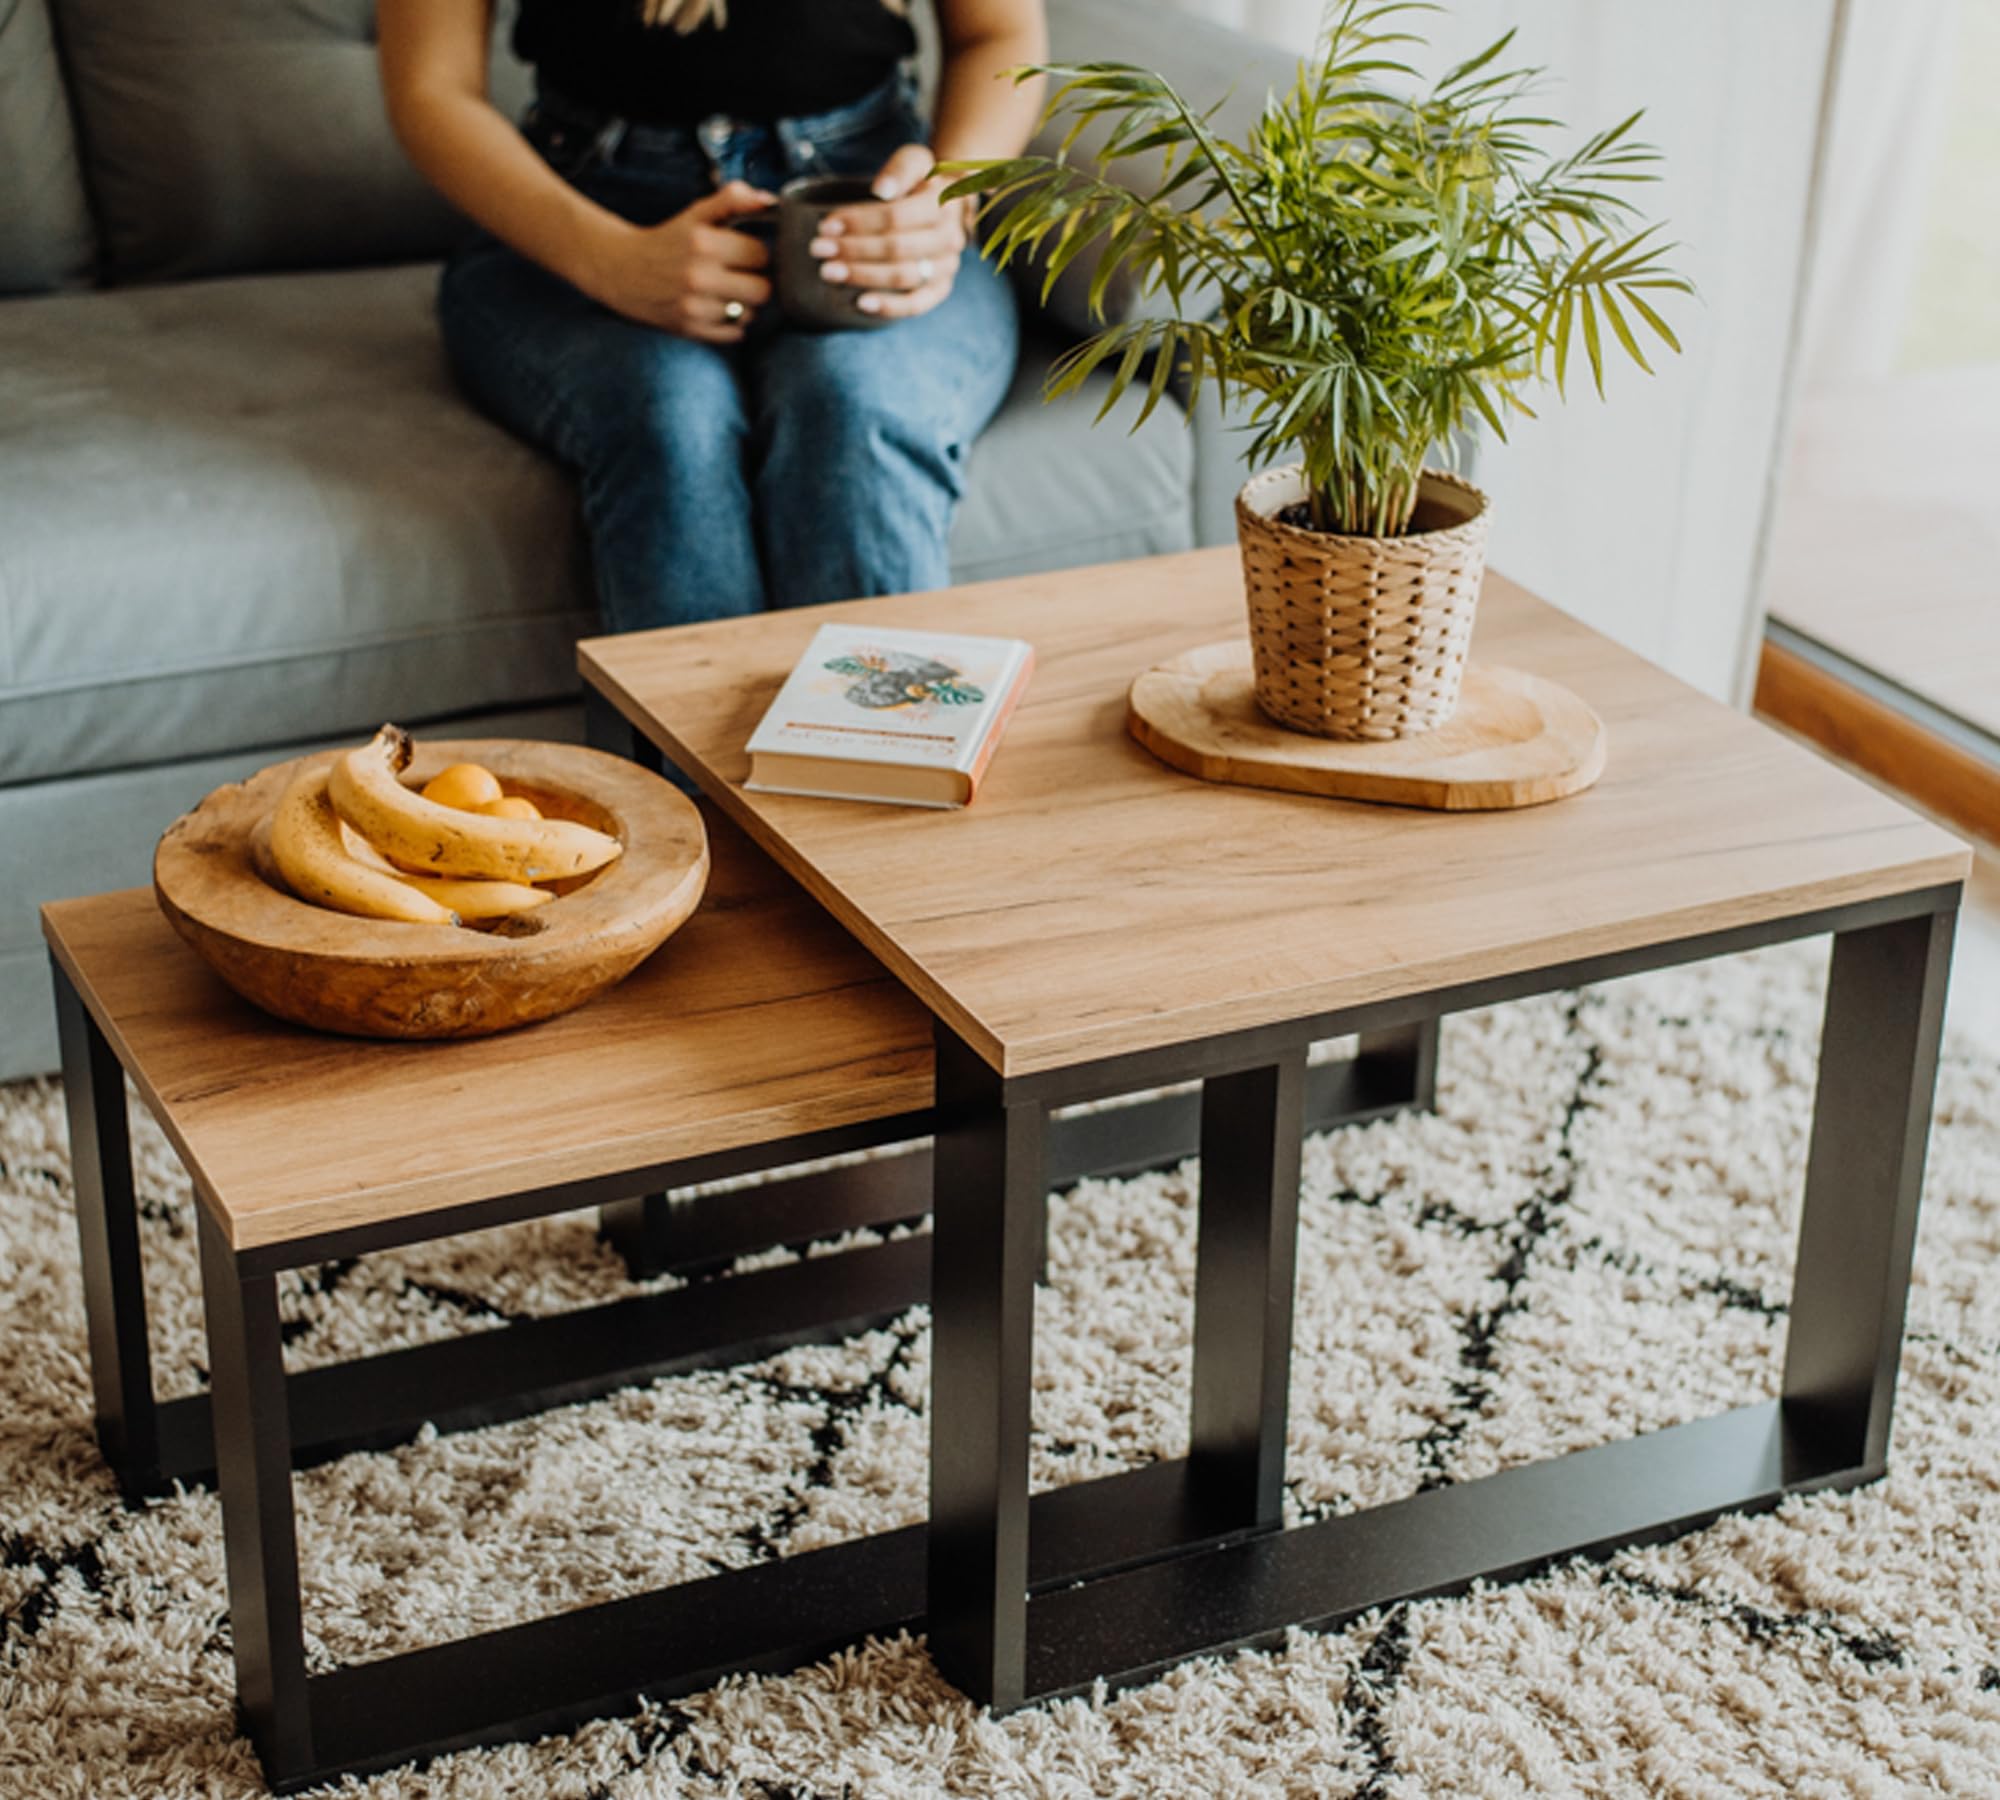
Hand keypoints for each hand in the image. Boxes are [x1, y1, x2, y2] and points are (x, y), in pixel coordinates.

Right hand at [582, 180, 774, 342]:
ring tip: (725, 292)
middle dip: (755, 281)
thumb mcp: (696, 213)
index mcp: (703, 243)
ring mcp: (694, 307)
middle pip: (762, 290)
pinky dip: (730, 324)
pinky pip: (734, 334)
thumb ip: (732, 200)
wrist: (623, 271)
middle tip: (739, 275)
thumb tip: (768, 200)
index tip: (743, 252)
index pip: (761, 254)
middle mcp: (699, 277)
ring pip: (750, 314)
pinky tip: (715, 308)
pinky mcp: (690, 329)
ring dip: (744, 304)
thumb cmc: (668, 239)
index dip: (756, 253)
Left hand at [812, 143, 970, 320]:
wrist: (946, 206)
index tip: (826, 225)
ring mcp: (946, 267)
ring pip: (904, 276)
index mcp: (941, 205)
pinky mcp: (940, 290)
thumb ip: (900, 168)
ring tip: (829, 272)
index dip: (859, 222)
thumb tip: (881, 190)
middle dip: (853, 250)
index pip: (896, 217)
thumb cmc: (919, 182)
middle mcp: (949, 238)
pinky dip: (889, 306)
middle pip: (897, 248)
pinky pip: (916, 304)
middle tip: (818, 250)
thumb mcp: (914, 161)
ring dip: (863, 276)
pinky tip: (860, 303)